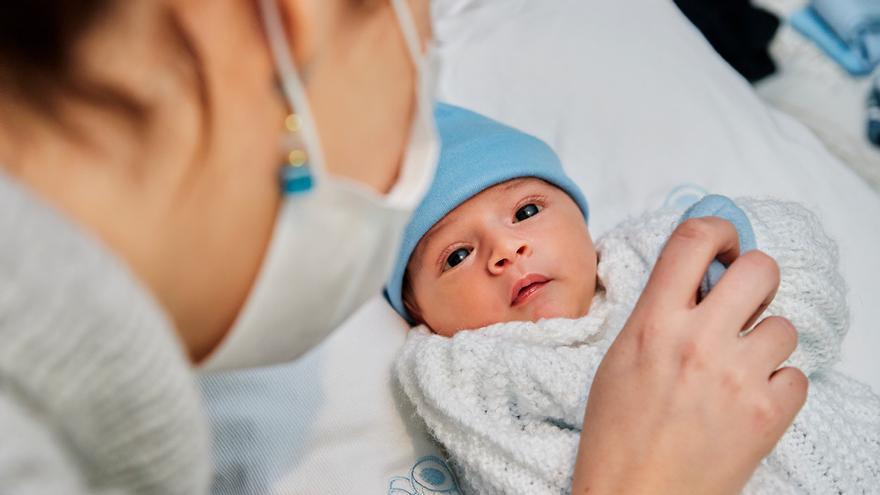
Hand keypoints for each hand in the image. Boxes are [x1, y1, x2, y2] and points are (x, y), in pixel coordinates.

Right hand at [571, 217, 806, 494]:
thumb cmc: (617, 434)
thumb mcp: (620, 359)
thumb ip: (658, 314)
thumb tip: (698, 281)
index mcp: (653, 323)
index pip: (694, 239)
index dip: (719, 229)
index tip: (724, 245)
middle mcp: (698, 341)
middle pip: (761, 269)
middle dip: (757, 280)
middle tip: (743, 303)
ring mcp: (737, 377)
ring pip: (785, 327)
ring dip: (766, 344)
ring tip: (738, 370)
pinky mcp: (767, 414)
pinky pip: (798, 376)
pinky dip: (779, 387)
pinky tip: (748, 403)